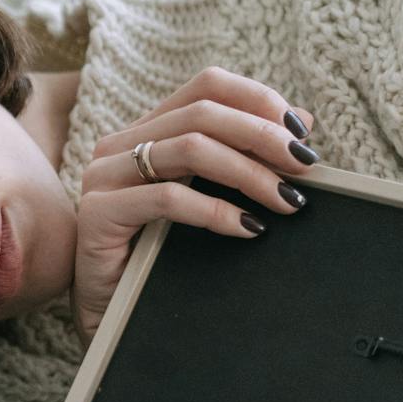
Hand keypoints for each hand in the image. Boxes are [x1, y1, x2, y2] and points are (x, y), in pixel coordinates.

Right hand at [71, 67, 316, 344]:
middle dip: (263, 137)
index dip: (257, 100)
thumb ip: (243, 156)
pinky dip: (217, 210)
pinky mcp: (99, 213)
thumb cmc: (162, 257)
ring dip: (249, 173)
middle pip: (202, 113)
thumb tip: (301, 121)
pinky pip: (168, 198)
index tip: (300, 134)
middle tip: (304, 167)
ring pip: (189, 149)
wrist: (112, 316)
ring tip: (285, 202)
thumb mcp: (210, 197)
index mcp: (147, 131)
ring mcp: (104, 176)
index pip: (205, 86)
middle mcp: (120, 144)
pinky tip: (248, 228)